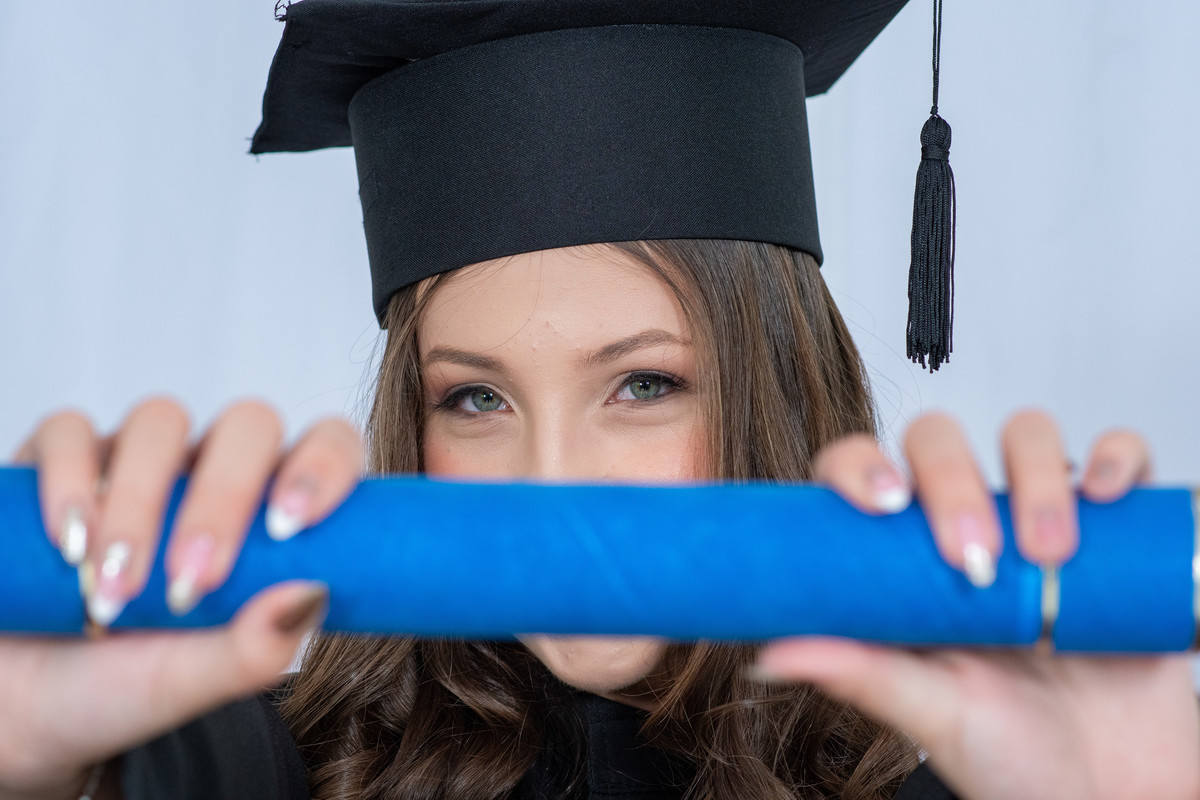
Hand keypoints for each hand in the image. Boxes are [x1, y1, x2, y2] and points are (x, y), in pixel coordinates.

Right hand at [0, 397, 361, 799]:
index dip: (323, 467)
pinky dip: (68, 483)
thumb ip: (256, 648)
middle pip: (248, 425)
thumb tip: (311, 596)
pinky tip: (69, 548)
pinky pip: (69, 432)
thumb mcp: (192, 682)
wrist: (20, 709)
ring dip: (139, 505)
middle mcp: (210, 474)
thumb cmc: (121, 688)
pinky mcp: (62, 461)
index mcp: (268, 514)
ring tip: (114, 591)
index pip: (326, 448)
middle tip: (191, 582)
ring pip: (162, 421)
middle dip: (222, 499)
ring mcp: (139, 461)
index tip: (290, 527)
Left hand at [754, 410, 1199, 799]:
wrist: (1107, 787)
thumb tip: (772, 653)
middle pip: (939, 441)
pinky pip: (1120, 459)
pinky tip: (1107, 494)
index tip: (882, 501)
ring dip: (1035, 477)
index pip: (863, 473)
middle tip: (974, 559)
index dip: (861, 466)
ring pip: (1026, 436)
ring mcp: (1038, 521)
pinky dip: (1120, 457)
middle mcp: (966, 526)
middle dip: (951, 480)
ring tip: (1047, 556)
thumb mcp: (929, 712)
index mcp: (904, 562)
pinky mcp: (1116, 531)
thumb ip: (859, 674)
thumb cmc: (1008, 751)